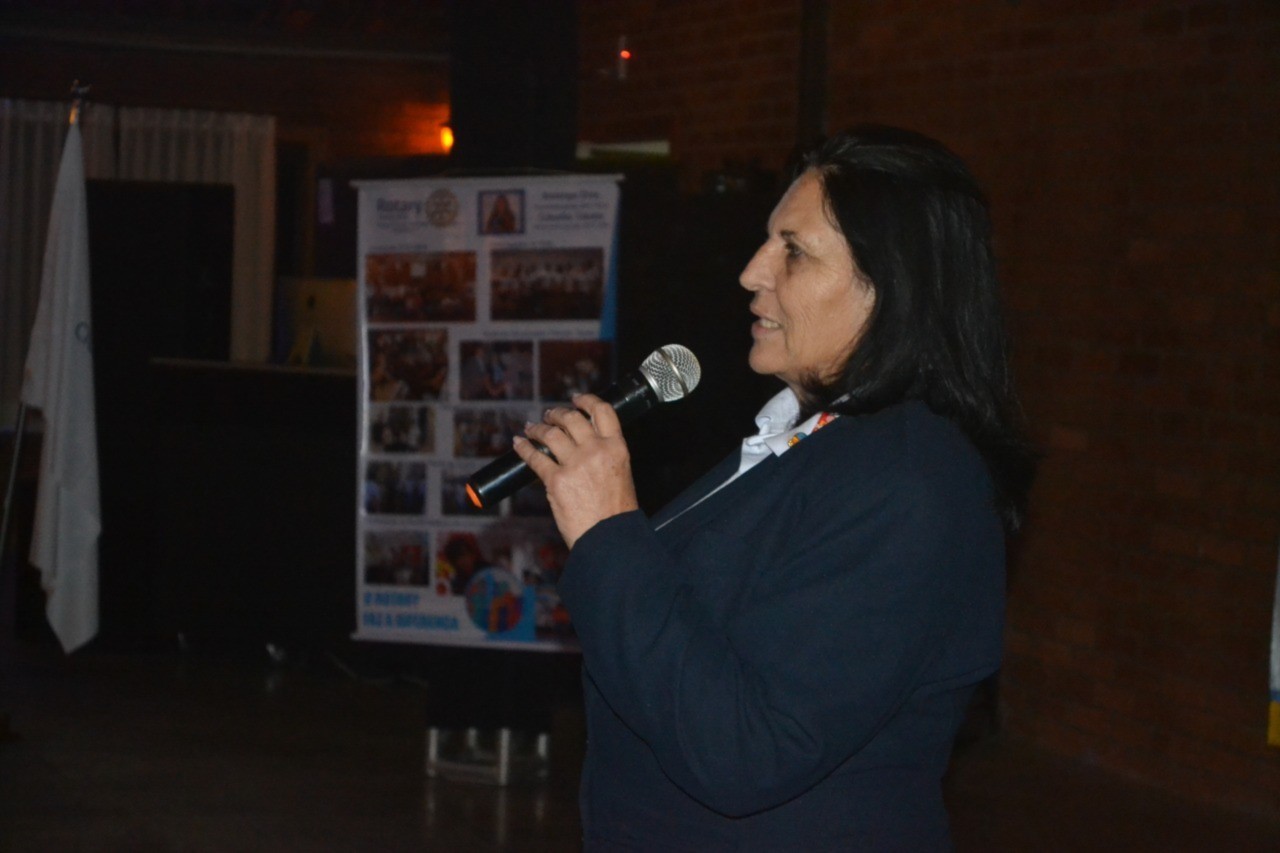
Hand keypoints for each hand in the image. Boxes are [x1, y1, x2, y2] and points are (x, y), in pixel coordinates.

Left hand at [513, 393, 639, 547]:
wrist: (609, 538)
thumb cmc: (616, 513)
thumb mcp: (622, 475)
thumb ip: (606, 457)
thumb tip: (586, 448)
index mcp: (617, 448)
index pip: (603, 411)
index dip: (586, 400)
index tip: (576, 398)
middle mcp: (595, 450)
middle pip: (571, 419)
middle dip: (557, 414)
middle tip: (549, 416)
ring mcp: (574, 464)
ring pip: (550, 434)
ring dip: (537, 428)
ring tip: (531, 428)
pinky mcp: (556, 480)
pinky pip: (534, 457)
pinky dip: (524, 447)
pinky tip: (519, 443)